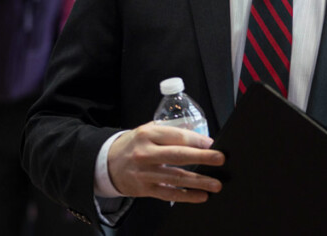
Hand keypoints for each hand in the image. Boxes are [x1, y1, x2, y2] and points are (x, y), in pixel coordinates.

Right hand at [107, 122, 224, 202]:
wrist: (106, 163)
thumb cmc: (133, 145)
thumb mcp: (147, 130)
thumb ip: (170, 131)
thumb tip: (198, 134)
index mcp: (148, 134)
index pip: (177, 136)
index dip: (197, 140)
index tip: (212, 144)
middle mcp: (145, 153)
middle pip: (178, 156)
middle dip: (202, 158)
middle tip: (220, 158)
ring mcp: (145, 173)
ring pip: (176, 177)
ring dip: (198, 181)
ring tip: (215, 183)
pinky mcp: (144, 189)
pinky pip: (168, 193)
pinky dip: (186, 196)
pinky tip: (200, 196)